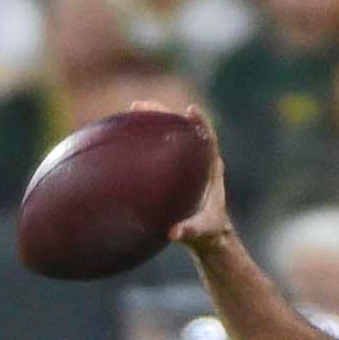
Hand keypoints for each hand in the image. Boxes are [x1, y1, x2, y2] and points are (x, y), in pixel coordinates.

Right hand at [129, 101, 232, 253]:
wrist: (208, 234)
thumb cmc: (209, 231)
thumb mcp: (202, 232)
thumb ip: (191, 232)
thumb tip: (174, 233)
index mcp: (212, 171)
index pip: (209, 141)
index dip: (201, 124)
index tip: (190, 110)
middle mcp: (200, 161)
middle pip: (184, 130)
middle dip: (165, 114)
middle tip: (141, 106)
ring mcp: (187, 162)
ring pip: (171, 134)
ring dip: (154, 119)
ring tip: (132, 109)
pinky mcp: (175, 167)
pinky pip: (161, 147)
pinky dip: (148, 136)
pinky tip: (126, 130)